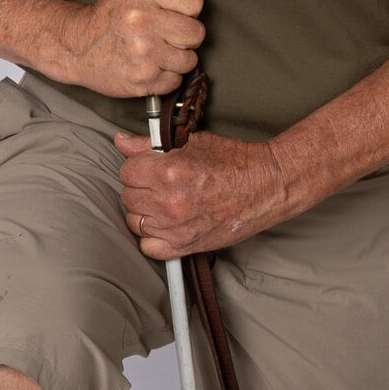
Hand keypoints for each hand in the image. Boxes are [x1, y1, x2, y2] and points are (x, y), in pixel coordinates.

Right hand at [56, 0, 208, 97]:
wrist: (77, 45)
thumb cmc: (109, 14)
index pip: (194, 1)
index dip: (187, 8)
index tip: (173, 12)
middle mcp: (141, 19)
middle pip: (196, 32)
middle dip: (183, 35)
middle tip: (164, 33)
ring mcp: (142, 51)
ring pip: (189, 59)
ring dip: (176, 58)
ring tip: (157, 50)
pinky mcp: (142, 78)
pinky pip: (175, 80)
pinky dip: (165, 76)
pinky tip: (149, 65)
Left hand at [115, 128, 287, 258]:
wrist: (267, 186)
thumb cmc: (236, 162)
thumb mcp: (193, 141)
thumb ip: (149, 143)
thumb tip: (121, 142)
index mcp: (169, 172)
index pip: (126, 171)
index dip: (138, 166)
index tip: (150, 167)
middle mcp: (169, 202)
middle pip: (128, 196)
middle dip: (141, 187)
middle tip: (160, 182)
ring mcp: (176, 227)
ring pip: (135, 221)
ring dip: (145, 211)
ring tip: (165, 201)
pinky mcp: (185, 246)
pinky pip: (149, 247)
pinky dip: (153, 237)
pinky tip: (166, 224)